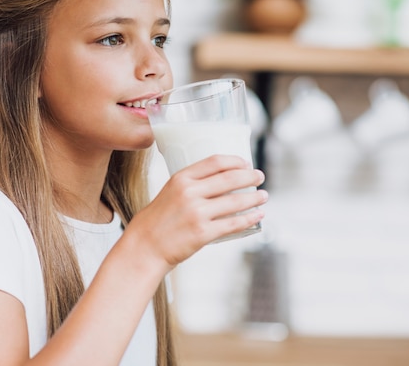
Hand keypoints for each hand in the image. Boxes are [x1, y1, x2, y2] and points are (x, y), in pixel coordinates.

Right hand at [127, 154, 267, 271]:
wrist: (144, 247)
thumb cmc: (157, 221)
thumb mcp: (169, 192)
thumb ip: (191, 185)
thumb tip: (221, 182)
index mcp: (181, 178)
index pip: (215, 162)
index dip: (235, 161)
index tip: (246, 163)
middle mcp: (189, 193)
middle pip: (229, 179)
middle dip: (250, 176)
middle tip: (260, 177)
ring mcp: (197, 213)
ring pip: (235, 201)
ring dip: (254, 198)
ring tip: (263, 196)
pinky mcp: (203, 233)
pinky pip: (233, 223)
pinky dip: (249, 218)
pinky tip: (258, 215)